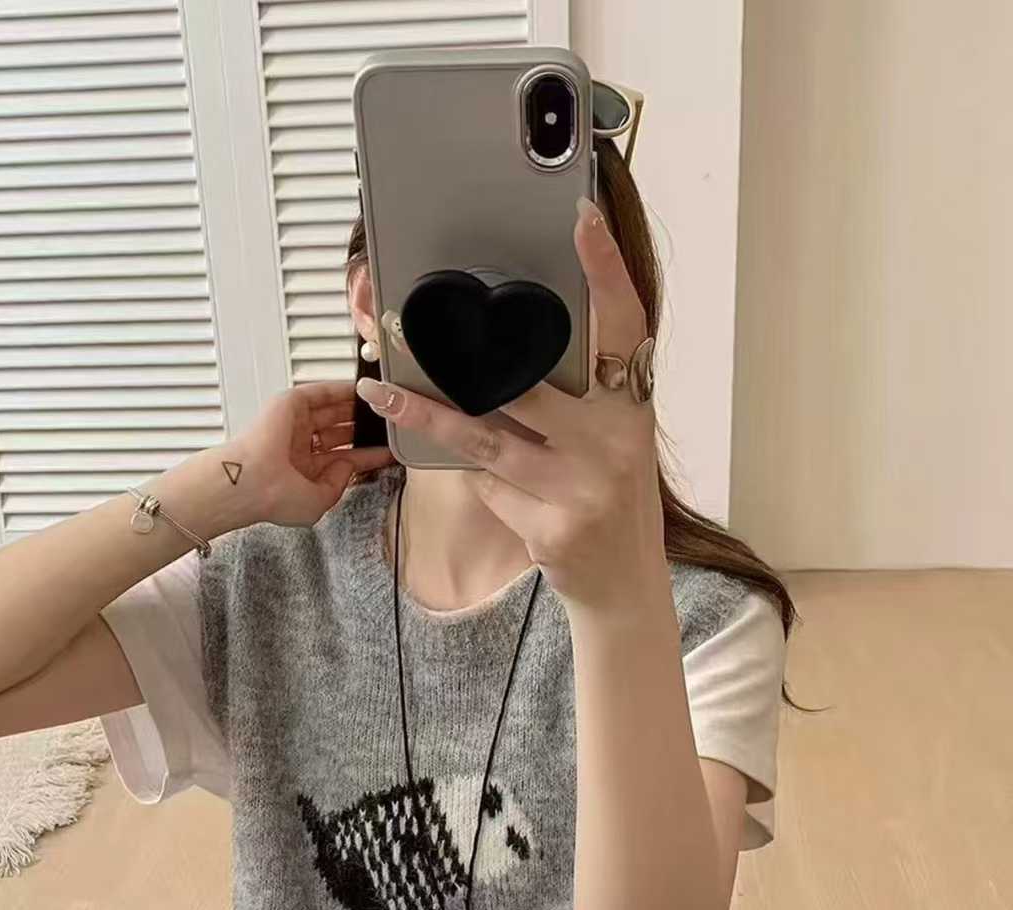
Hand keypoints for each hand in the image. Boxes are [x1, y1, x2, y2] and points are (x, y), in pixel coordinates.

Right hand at [231, 382, 392, 527]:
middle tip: (388, 423)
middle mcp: (299, 445)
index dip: (367, 454)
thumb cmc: (272, 497)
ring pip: (332, 409)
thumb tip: (349, 464)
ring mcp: (294, 423)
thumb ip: (339, 483)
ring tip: (381, 403)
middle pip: (340, 430)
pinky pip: (321, 392)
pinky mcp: (290, 404)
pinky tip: (361, 389)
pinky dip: (341, 389)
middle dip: (364, 427)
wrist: (249, 483)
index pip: (344, 458)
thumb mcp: (318, 501)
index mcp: (304, 470)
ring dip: (355, 407)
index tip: (389, 450)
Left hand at [355, 200, 664, 613]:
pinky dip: (483, 484)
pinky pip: (491, 488)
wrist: (623, 584)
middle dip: (462, 363)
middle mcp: (616, 442)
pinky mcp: (552, 529)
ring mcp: (585, 488)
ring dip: (429, 417)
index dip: (605, 270)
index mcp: (634, 407)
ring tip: (382, 396)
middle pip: (525, 383)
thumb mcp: (610, 440)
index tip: (580, 217)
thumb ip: (579, 398)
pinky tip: (501, 492)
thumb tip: (502, 350)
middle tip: (403, 329)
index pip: (624, 325)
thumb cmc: (607, 497)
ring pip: (488, 438)